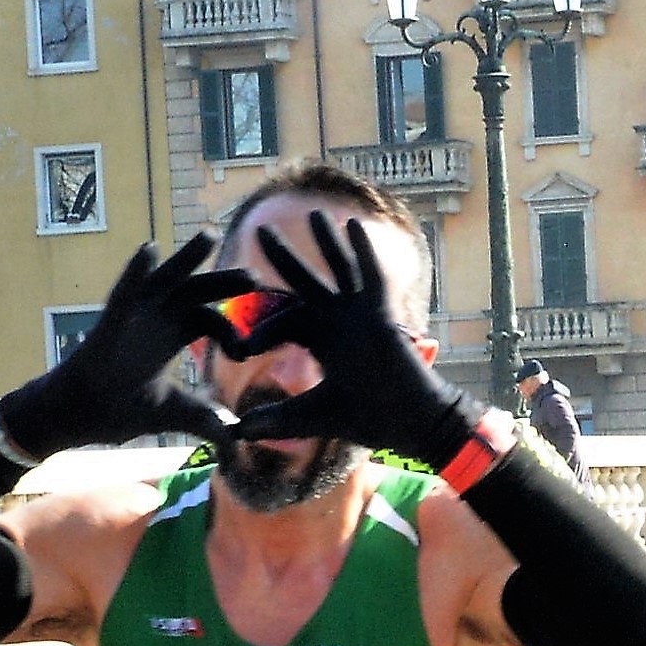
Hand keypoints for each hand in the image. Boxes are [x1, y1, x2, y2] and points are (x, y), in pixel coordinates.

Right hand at [0, 232, 253, 457]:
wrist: (77, 418)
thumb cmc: (118, 409)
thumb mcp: (173, 413)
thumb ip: (205, 421)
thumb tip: (236, 444)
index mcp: (171, 336)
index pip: (208, 320)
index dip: (230, 331)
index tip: (245, 353)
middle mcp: (156, 319)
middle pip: (196, 292)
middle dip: (224, 283)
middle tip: (254, 276)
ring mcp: (133, 317)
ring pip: (164, 279)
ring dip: (186, 258)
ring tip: (209, 236)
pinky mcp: (111, 322)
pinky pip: (124, 292)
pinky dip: (135, 271)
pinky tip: (149, 249)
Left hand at [227, 211, 482, 470]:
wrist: (409, 423)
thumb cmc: (370, 417)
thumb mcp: (314, 416)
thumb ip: (277, 418)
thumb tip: (236, 431)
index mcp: (322, 340)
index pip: (285, 321)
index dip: (261, 329)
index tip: (240, 347)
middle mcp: (339, 321)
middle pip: (307, 282)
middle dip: (284, 257)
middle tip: (261, 230)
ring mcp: (362, 315)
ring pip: (340, 270)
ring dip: (327, 242)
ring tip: (314, 214)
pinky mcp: (381, 316)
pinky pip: (372, 278)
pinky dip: (363, 253)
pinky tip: (352, 227)